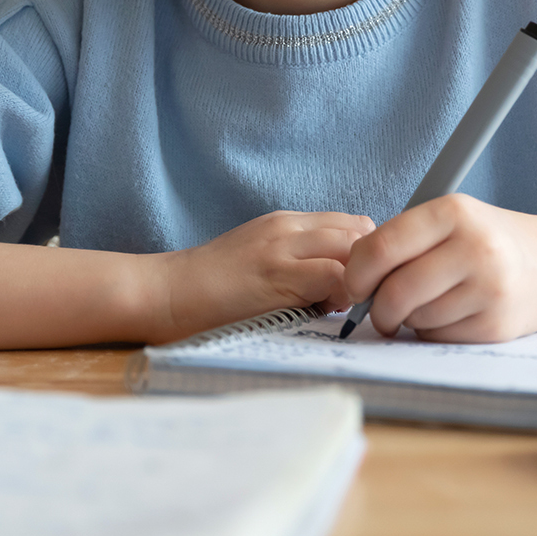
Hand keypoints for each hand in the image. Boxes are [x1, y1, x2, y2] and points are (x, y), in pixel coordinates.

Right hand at [155, 210, 372, 342]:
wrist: (165, 292)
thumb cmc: (210, 289)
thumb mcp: (260, 261)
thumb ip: (298, 264)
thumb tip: (341, 289)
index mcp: (285, 223)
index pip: (351, 223)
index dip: (366, 254)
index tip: (359, 282)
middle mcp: (288, 228)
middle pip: (359, 230)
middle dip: (371, 265)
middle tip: (356, 298)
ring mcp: (282, 248)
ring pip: (352, 247)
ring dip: (360, 279)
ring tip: (340, 306)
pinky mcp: (276, 274)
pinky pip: (333, 275)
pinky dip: (344, 294)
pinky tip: (327, 312)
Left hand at [342, 194, 536, 342]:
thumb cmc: (487, 242)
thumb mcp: (451, 221)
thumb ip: (403, 241)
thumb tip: (351, 280)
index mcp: (453, 212)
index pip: (383, 246)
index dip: (357, 272)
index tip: (353, 284)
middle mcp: (475, 247)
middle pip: (396, 291)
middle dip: (377, 308)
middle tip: (378, 310)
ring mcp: (489, 288)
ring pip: (416, 318)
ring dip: (409, 319)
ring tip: (428, 302)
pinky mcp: (496, 324)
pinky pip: (438, 337)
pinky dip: (431, 332)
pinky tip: (450, 314)